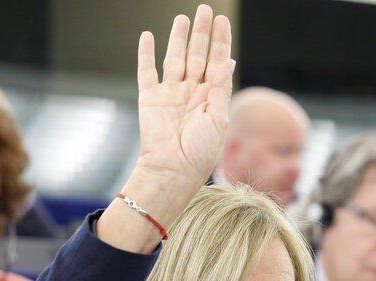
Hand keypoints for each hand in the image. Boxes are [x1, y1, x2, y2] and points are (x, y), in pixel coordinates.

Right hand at [137, 5, 232, 192]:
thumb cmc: (199, 152)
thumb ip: (221, 89)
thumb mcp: (218, 120)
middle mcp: (191, 94)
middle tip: (205, 10)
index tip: (223, 22)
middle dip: (202, 33)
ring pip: (175, 58)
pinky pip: (147, 71)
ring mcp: (170, 95)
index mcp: (210, 99)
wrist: (172, 170)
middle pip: (198, 56)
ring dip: (179, 38)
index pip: (217, 63)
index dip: (220, 42)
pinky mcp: (150, 99)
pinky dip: (146, 54)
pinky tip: (148, 36)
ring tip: (183, 18)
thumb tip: (229, 60)